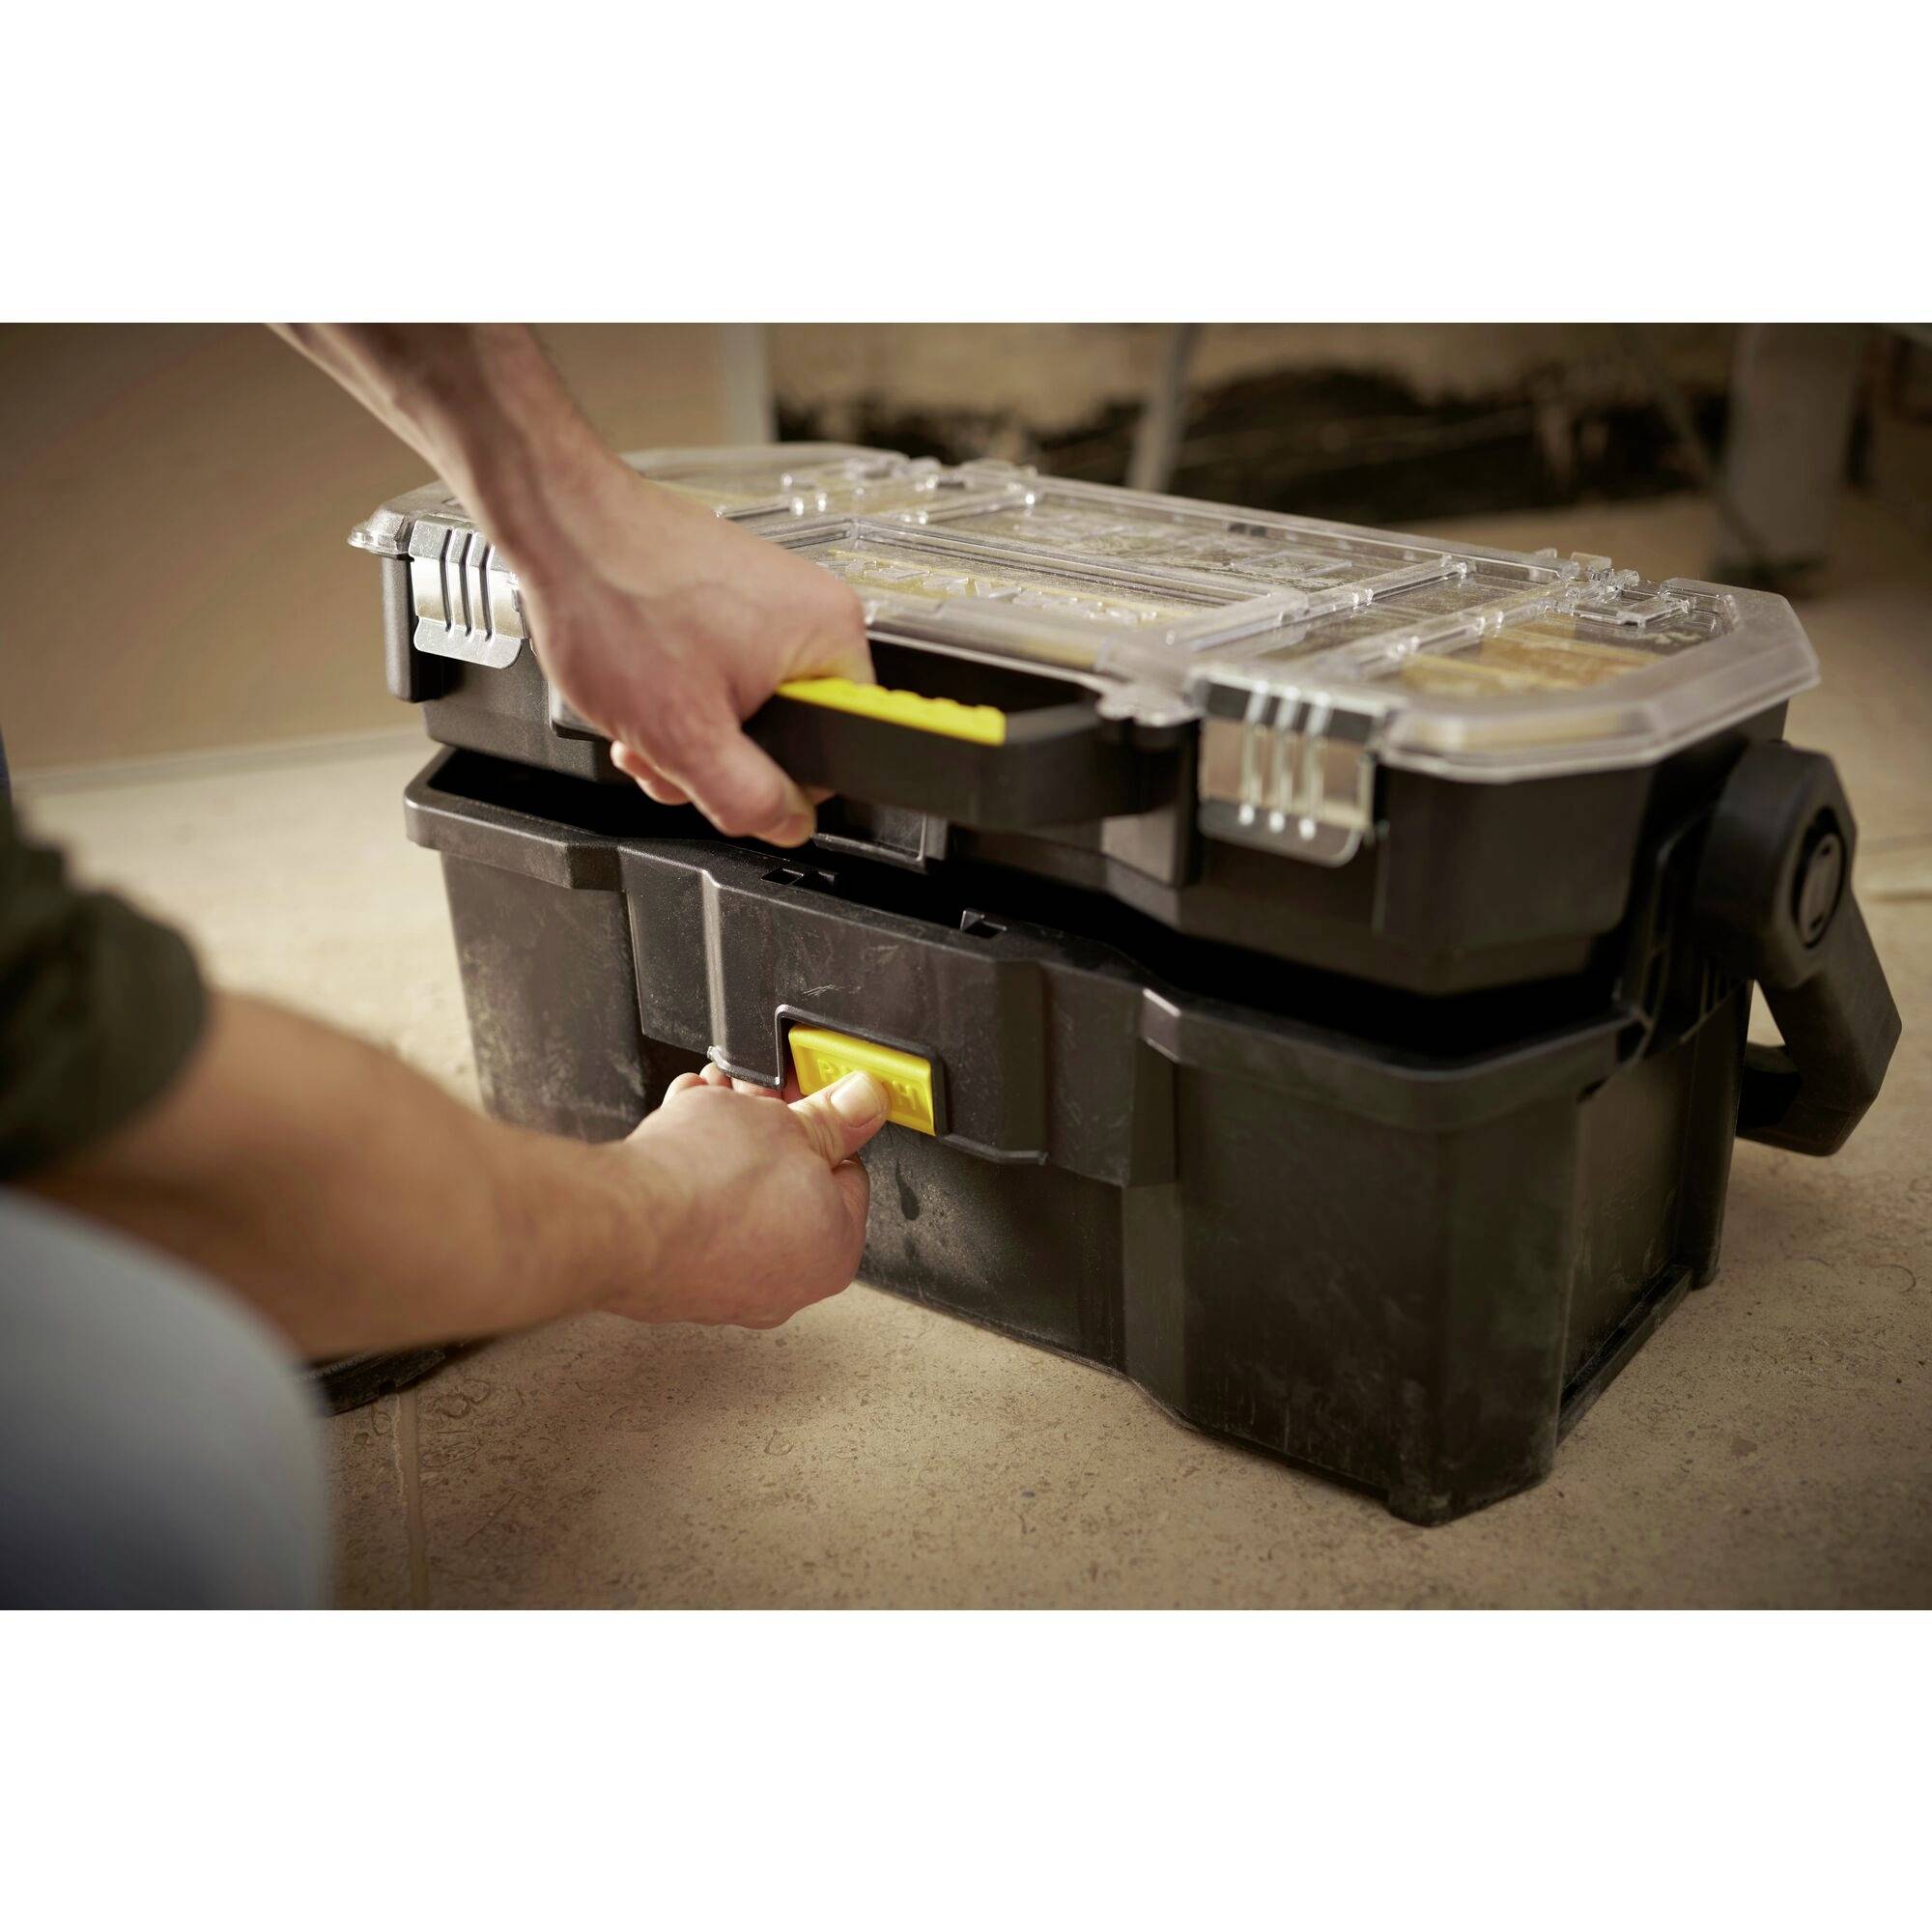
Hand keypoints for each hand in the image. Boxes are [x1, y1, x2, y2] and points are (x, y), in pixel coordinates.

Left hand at [514, 456, 871, 844]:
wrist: (560, 523)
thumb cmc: (616, 598)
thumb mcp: (685, 735)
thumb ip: (747, 797)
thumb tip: (788, 825)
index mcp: (832, 640)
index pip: (834, 752)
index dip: (771, 783)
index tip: (721, 777)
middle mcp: (811, 611)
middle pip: (783, 734)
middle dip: (711, 758)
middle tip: (663, 747)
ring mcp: (768, 598)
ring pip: (743, 707)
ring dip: (684, 730)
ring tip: (639, 716)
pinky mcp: (728, 592)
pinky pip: (719, 670)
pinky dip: (675, 691)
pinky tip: (639, 685)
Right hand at [607, 1066, 887, 1328]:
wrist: (618, 1222)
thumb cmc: (704, 1186)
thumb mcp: (787, 1123)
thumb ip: (836, 1116)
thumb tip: (865, 1104)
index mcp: (833, 1250)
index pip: (847, 1171)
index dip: (822, 1121)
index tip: (799, 1094)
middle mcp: (786, 1283)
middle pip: (788, 1182)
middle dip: (765, 1125)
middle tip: (749, 1092)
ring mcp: (727, 1287)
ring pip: (738, 1194)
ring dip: (724, 1140)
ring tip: (706, 1101)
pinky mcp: (679, 1279)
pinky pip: (699, 1215)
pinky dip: (692, 1173)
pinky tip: (679, 1133)